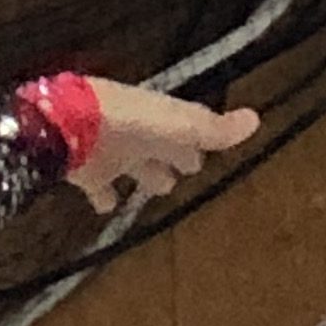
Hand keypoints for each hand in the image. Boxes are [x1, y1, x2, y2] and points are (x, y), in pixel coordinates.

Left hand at [72, 83, 259, 213]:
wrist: (69, 127)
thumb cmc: (130, 123)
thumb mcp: (178, 125)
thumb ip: (212, 128)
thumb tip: (256, 119)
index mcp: (163, 118)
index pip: (187, 127)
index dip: (200, 138)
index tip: (211, 151)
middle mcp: (139, 133)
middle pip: (162, 146)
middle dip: (175, 156)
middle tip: (190, 169)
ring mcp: (110, 152)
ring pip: (134, 164)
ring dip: (147, 174)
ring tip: (160, 188)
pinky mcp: (87, 172)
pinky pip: (99, 187)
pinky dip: (105, 197)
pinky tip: (109, 207)